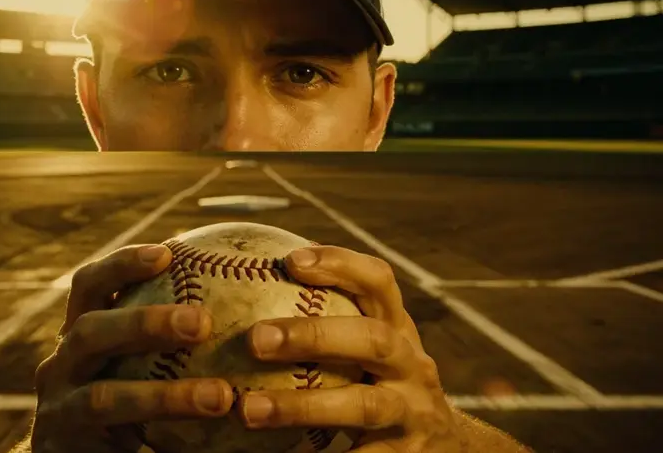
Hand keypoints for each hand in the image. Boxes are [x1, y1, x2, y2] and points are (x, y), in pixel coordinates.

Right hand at [31, 245, 234, 452]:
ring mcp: (57, 408)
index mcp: (79, 333)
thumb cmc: (125, 404)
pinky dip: (160, 432)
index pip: (90, 286)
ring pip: (104, 397)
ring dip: (166, 396)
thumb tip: (242, 288)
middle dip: (144, 323)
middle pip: (90, 332)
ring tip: (220, 397)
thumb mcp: (138, 364)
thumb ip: (170, 334)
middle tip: (202, 323)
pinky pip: (114, 443)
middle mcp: (60, 365)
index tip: (168, 252)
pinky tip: (207, 430)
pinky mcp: (64, 448)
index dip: (122, 265)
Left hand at [238, 246, 465, 452]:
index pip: (379, 282)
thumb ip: (330, 319)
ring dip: (302, 406)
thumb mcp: (369, 347)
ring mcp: (413, 412)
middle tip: (256, 339)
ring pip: (363, 406)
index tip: (291, 261)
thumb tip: (251, 275)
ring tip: (249, 410)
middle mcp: (412, 365)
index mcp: (398, 328)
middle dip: (315, 336)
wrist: (445, 445)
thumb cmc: (383, 381)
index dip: (340, 265)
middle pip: (373, 340)